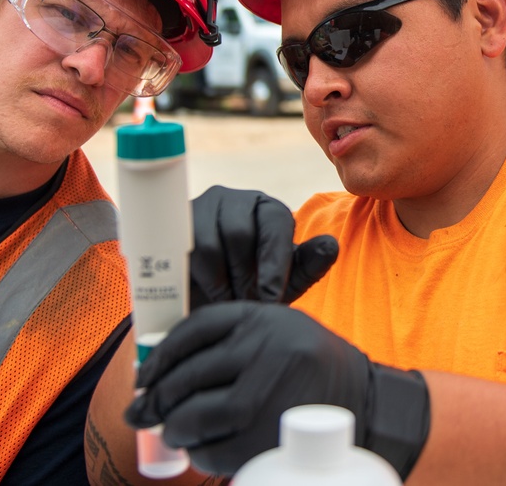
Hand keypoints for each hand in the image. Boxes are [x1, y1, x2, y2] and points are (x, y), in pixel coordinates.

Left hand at [124, 301, 430, 477]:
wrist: (365, 400)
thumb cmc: (306, 366)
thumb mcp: (274, 332)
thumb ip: (227, 341)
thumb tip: (158, 372)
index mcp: (262, 318)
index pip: (194, 329)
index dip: (160, 355)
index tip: (145, 376)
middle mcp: (266, 349)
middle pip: (189, 375)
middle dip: (157, 399)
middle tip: (142, 411)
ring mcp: (271, 393)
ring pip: (198, 414)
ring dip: (176, 428)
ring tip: (173, 431)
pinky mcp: (274, 435)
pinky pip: (218, 449)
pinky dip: (201, 454)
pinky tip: (200, 450)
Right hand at [189, 186, 337, 308]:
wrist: (204, 302)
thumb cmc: (251, 289)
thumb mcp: (283, 283)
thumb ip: (308, 266)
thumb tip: (331, 246)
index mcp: (268, 210)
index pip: (275, 222)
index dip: (274, 262)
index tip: (270, 297)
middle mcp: (235, 200)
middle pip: (239, 232)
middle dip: (243, 276)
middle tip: (245, 304)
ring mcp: (201, 208)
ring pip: (209, 242)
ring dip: (220, 281)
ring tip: (227, 302)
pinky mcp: (174, 225)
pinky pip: (182, 251)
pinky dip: (196, 278)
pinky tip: (205, 295)